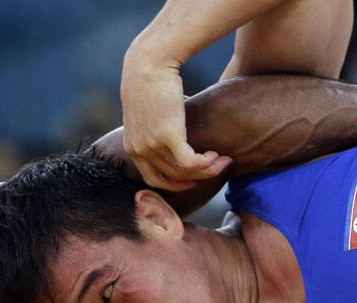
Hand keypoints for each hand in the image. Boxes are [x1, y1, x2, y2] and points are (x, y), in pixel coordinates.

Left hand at [121, 56, 231, 189]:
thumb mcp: (149, 112)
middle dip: (197, 178)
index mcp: (132, 147)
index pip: (153, 180)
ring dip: (207, 170)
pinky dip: (206, 163)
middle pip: (172, 178)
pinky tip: (217, 155)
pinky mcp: (167, 137)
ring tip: (223, 160)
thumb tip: (175, 132)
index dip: (176, 184)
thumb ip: (157, 128)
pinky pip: (190, 163)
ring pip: (183, 172)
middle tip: (217, 168)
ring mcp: (151, 145)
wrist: (149, 63)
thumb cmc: (151, 81)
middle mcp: (139, 151)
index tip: (194, 179)